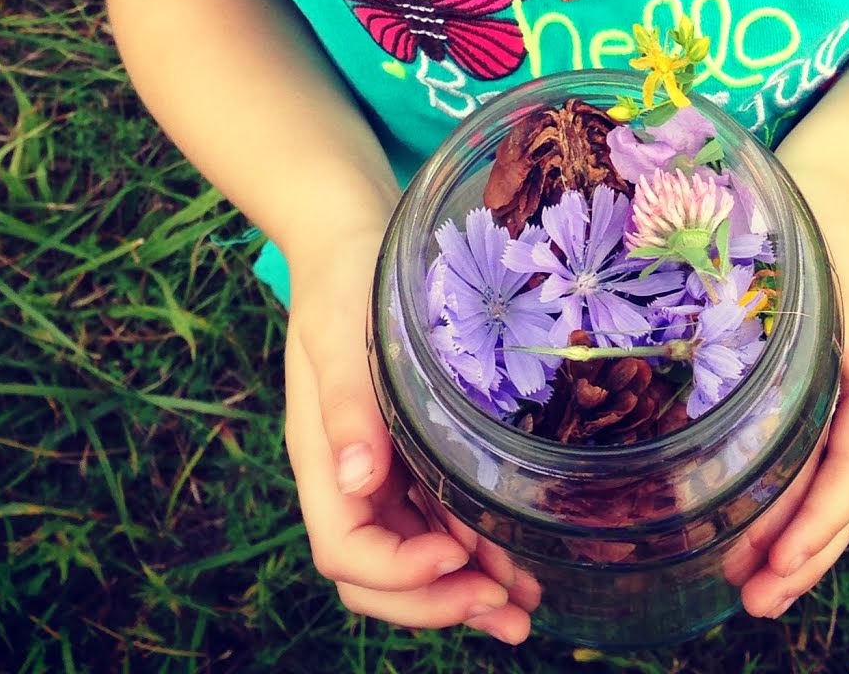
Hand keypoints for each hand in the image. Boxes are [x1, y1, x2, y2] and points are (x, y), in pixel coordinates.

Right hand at [283, 227, 534, 642]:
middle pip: (380, 574)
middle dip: (440, 602)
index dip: (399, 571)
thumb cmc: (342, 278)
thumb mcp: (340, 330)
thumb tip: (357, 479)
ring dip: (467, 589)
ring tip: (527, 605)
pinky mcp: (413, 453)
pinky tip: (520, 561)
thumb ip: (347, 403)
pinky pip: (439, 519)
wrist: (355, 239)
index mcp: (321, 458)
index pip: (345, 549)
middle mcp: (350, 476)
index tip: (456, 553)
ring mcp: (382, 469)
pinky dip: (476, 548)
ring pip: (416, 556)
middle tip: (508, 610)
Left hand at [723, 163, 848, 616]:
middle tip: (754, 602)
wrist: (840, 170)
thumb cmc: (833, 204)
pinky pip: (814, 453)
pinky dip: (788, 494)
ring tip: (746, 584)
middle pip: (847, 491)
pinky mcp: (831, 381)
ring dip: (793, 534)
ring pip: (831, 481)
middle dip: (805, 552)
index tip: (777, 567)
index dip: (820, 521)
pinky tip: (752, 519)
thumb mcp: (848, 246)